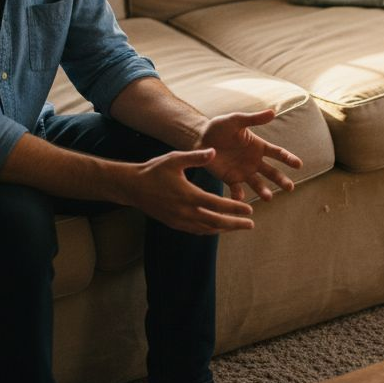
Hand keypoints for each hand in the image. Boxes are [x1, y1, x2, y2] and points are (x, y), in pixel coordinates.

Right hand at [123, 149, 256, 233]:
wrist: (133, 187)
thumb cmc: (154, 170)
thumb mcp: (175, 159)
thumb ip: (196, 157)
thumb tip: (214, 152)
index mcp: (189, 195)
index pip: (218, 205)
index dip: (235, 208)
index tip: (250, 209)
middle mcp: (186, 211)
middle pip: (216, 221)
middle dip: (235, 224)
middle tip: (251, 224)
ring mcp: (179, 220)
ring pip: (206, 228)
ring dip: (223, 229)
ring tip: (238, 227)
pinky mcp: (174, 224)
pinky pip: (195, 230)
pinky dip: (209, 230)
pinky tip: (216, 228)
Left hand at [195, 109, 302, 202]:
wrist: (200, 138)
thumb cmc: (220, 126)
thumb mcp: (236, 120)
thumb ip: (253, 119)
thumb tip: (272, 112)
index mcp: (259, 147)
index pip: (278, 153)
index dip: (289, 159)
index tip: (298, 164)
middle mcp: (254, 161)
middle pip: (272, 172)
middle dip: (281, 180)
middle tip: (290, 187)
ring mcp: (243, 172)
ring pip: (258, 184)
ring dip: (264, 191)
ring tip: (268, 197)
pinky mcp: (231, 179)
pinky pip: (237, 189)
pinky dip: (239, 195)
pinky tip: (240, 197)